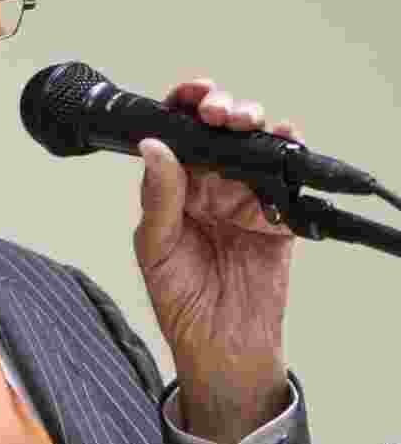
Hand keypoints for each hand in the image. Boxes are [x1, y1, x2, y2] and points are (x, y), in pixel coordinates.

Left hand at [134, 79, 297, 443]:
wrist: (222, 350)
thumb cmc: (180, 302)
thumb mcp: (156, 248)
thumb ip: (159, 197)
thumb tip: (154, 148)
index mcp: (174, 188)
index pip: (178, 134)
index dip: (184, 106)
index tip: (191, 93)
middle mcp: (210, 186)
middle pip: (218, 131)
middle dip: (222, 109)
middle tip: (220, 112)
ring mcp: (245, 198)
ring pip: (253, 146)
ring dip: (254, 125)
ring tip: (247, 122)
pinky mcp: (279, 217)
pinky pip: (287, 179)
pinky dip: (289, 155)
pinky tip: (284, 140)